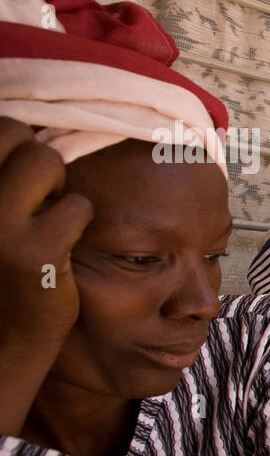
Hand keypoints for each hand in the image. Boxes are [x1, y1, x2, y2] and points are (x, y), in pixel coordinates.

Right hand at [0, 119, 92, 351]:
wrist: (3, 330)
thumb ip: (3, 170)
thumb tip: (30, 125)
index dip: (16, 147)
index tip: (20, 182)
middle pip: (15, 133)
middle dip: (36, 160)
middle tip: (36, 198)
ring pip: (45, 160)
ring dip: (57, 186)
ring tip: (47, 216)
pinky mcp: (33, 251)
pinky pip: (77, 204)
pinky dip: (77, 220)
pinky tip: (61, 245)